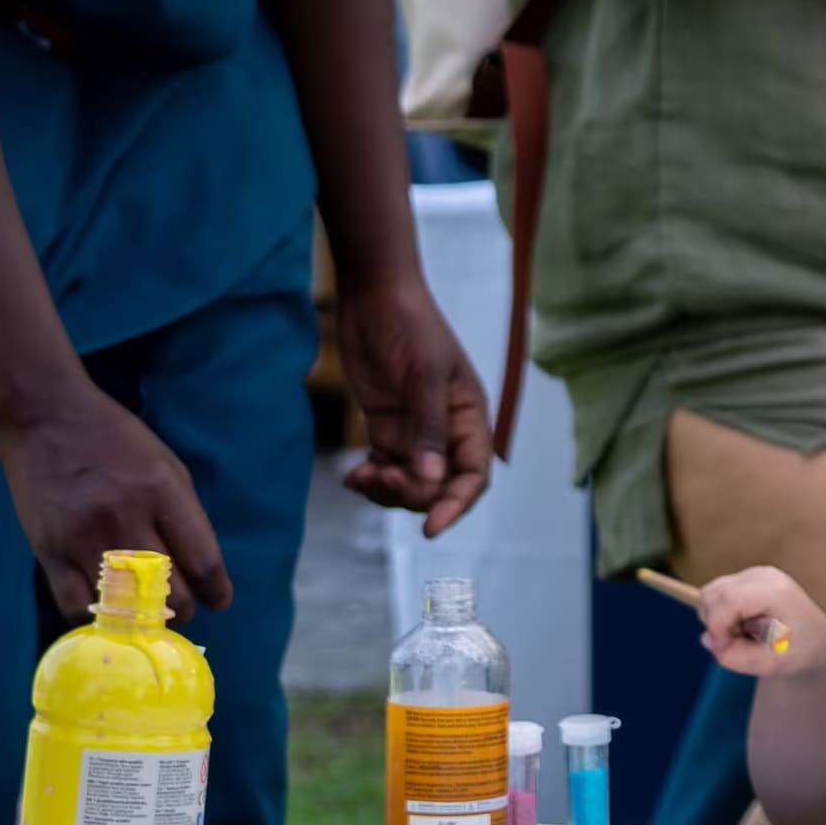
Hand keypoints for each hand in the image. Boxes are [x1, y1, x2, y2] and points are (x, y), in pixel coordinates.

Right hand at [0, 383, 230, 617]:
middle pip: (168, 591)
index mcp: (164, 491)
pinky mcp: (50, 551)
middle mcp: (127, 517)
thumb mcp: (166, 464)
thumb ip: (183, 514)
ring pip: (125, 605)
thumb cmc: (113, 439)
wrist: (45, 419)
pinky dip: (97, 616)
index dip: (216, 591)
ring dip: (144, 620)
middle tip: (183, 609)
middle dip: (183, 609)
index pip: (203, 561)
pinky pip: (77, 605)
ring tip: (150, 617)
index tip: (219, 602)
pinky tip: (108, 610)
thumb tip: (199, 567)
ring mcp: (85, 537)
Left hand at [335, 274, 493, 538]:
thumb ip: (427, 430)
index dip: (456, 504)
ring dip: (388, 491)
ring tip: (362, 477)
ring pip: (410, 483)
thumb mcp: (423, 376)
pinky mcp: (386, 428)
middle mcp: (446, 430)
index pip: (473, 475)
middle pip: (440, 486)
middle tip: (382, 478)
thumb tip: (431, 481)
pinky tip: (352, 477)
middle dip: (413, 494)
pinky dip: (370, 480)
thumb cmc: (411, 326)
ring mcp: (414, 431)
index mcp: (469, 417)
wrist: (374, 296)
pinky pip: (384, 470)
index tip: (430, 528)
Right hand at [696, 565, 825, 683]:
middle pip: (714, 593)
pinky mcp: (747, 578)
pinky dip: (721, 613)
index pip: (729, 599)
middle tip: (735, 643)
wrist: (816, 642)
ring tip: (741, 634)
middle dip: (715, 623)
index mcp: (776, 592)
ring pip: (711, 592)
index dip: (717, 627)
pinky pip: (717, 594)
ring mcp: (755, 573)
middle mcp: (764, 575)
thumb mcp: (769, 665)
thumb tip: (707, 639)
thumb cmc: (799, 654)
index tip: (724, 649)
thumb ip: (735, 656)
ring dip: (716, 618)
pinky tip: (742, 625)